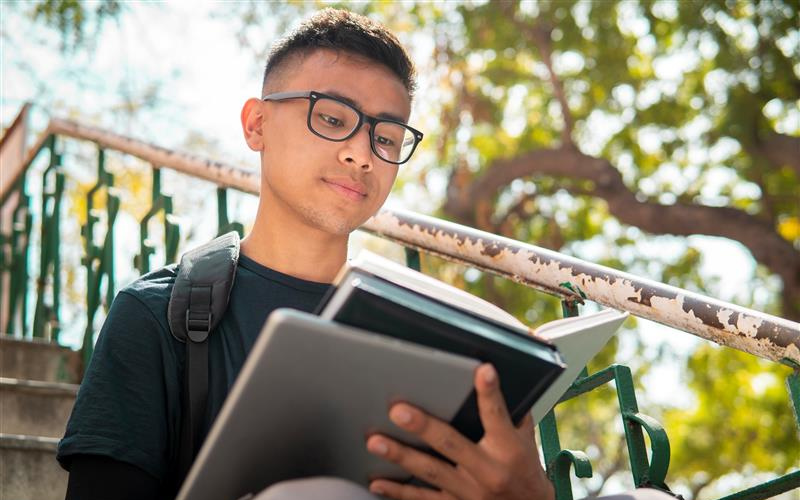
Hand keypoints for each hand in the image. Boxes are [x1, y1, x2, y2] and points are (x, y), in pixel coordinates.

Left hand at [365, 363, 554, 499]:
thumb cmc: (524, 468)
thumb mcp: (526, 439)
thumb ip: (510, 412)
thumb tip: (490, 377)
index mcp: (508, 449)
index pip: (497, 415)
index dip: (490, 393)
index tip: (483, 371)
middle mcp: (488, 470)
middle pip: (452, 444)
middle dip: (423, 427)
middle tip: (398, 411)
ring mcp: (469, 491)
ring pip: (430, 471)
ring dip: (401, 456)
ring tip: (376, 443)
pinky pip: (423, 498)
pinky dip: (398, 491)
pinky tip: (378, 481)